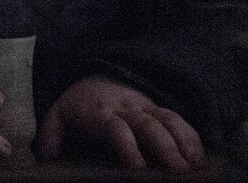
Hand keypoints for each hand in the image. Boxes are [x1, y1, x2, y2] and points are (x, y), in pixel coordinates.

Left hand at [37, 76, 204, 170]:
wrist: (95, 76)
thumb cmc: (78, 105)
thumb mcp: (58, 115)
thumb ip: (51, 134)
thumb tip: (46, 156)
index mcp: (100, 113)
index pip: (115, 127)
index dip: (126, 144)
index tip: (136, 166)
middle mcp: (127, 109)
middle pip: (149, 125)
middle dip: (165, 147)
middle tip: (178, 170)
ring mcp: (146, 108)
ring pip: (169, 119)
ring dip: (185, 142)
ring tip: (196, 166)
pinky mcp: (160, 110)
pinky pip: (180, 120)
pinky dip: (192, 137)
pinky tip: (201, 158)